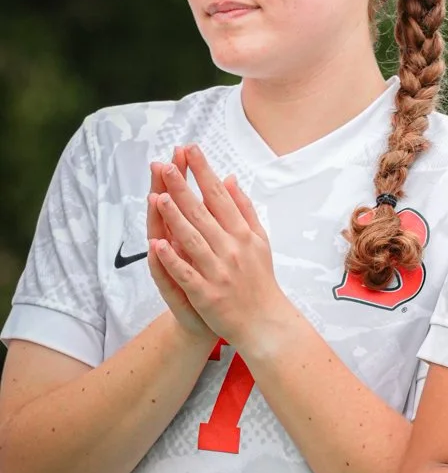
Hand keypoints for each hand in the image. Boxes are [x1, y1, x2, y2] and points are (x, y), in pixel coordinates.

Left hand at [150, 145, 292, 358]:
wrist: (264, 321)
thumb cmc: (259, 279)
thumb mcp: (259, 240)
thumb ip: (243, 209)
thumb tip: (229, 180)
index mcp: (243, 234)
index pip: (220, 196)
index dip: (204, 172)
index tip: (191, 150)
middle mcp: (232, 249)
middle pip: (203, 213)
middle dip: (183, 188)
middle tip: (166, 165)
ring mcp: (218, 271)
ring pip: (193, 240)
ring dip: (175, 218)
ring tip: (158, 196)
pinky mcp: (206, 293)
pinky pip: (186, 273)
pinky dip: (172, 259)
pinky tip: (158, 245)